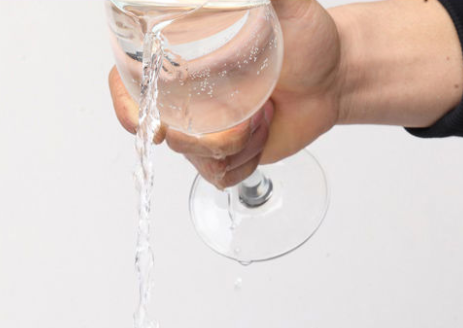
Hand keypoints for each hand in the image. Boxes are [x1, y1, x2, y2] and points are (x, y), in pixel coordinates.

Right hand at [110, 0, 341, 188]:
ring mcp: (209, 131)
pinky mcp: (230, 156)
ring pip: (198, 160)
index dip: (128, 107)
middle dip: (198, 140)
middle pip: (164, 133)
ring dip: (235, 147)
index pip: (131, 86)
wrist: (334, 77)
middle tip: (237, 125)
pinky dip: (246, 162)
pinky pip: (222, 175)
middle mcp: (189, 100)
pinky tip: (263, 134)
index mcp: (184, 63)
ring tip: (263, 117)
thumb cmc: (308, 40)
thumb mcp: (286, 4)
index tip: (148, 123)